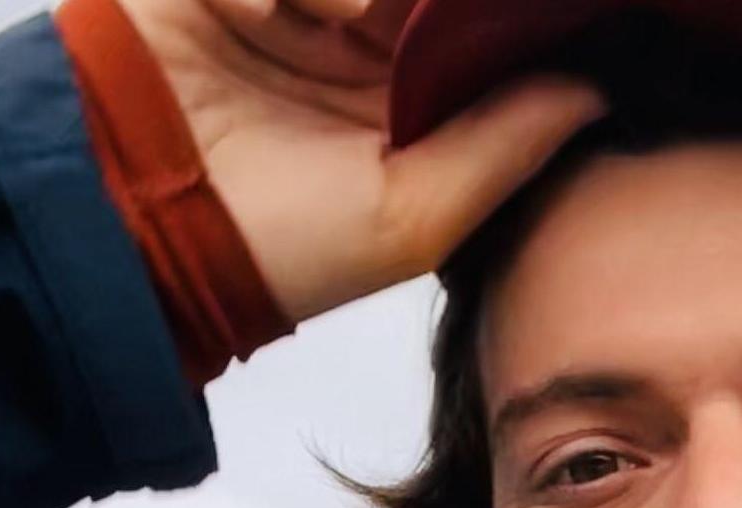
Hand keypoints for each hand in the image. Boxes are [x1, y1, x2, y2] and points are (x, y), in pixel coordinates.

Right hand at [116, 0, 605, 324]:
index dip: (494, 11)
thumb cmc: (285, 249)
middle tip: (401, 22)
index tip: (532, 7)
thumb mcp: (417, 213)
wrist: (144, 237)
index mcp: (404, 89)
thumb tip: (596, 91)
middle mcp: (350, 38)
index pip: (467, 20)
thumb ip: (505, 148)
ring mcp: (281, 2)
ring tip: (353, 17)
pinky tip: (282, 9)